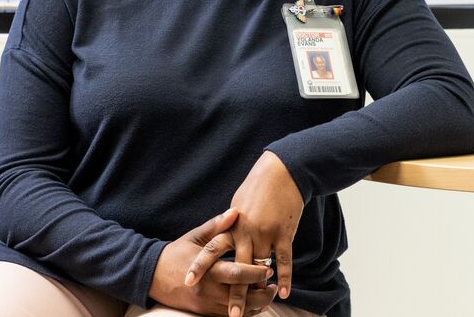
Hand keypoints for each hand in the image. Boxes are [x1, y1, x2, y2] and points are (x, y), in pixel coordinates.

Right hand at [150, 208, 276, 316]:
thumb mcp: (195, 236)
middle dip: (261, 295)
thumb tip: (236, 212)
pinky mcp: (204, 312)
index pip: (236, 274)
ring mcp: (206, 304)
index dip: (255, 273)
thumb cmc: (176, 253)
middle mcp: (208, 291)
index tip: (270, 268)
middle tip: (274, 285)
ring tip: (268, 294)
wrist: (152, 275)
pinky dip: (243, 312)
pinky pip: (228, 316)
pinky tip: (253, 302)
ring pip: (237, 311)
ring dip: (255, 305)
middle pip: (240, 298)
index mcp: (208, 270)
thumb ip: (217, 226)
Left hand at [187, 151, 303, 316]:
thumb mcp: (238, 204)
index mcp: (232, 224)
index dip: (199, 266)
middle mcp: (246, 231)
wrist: (282, 172)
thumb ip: (228, 225)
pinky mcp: (284, 233)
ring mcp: (266, 233)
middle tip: (230, 314)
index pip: (211, 249)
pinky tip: (283, 293)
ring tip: (253, 310)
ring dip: (256, 290)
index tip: (188, 282)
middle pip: (236, 268)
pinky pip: (284, 260)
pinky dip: (285, 277)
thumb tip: (220, 238)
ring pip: (259, 268)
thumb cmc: (258, 187)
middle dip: (233, 292)